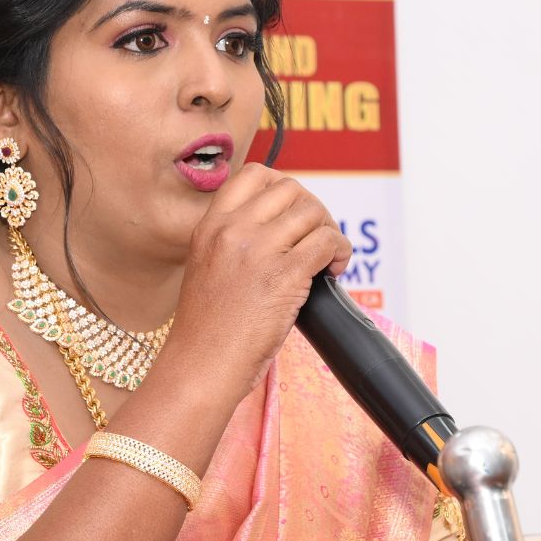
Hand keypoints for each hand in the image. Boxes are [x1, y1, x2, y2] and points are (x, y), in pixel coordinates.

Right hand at [166, 164, 352, 398]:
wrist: (201, 365)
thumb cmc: (206, 330)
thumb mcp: (206, 268)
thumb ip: (233, 243)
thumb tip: (280, 230)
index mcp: (210, 226)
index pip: (255, 175)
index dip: (284, 189)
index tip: (292, 214)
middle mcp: (232, 230)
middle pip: (291, 189)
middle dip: (312, 210)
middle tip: (315, 238)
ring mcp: (258, 250)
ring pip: (313, 212)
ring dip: (329, 231)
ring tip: (328, 258)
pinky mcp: (284, 276)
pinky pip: (327, 243)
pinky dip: (339, 253)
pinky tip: (334, 270)